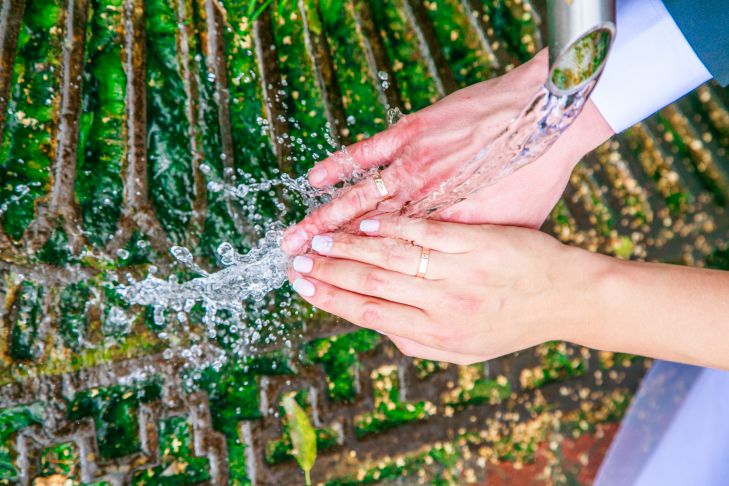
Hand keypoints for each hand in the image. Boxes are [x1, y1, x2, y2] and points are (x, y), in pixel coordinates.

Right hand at [281, 50, 613, 253]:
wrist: (551, 117)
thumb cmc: (538, 177)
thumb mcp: (514, 230)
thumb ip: (475, 254)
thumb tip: (448, 277)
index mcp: (449, 237)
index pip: (390, 271)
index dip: (351, 284)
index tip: (323, 291)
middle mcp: (427, 206)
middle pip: (366, 244)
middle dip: (328, 261)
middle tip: (295, 272)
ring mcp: (418, 168)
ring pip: (361, 202)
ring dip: (323, 223)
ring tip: (294, 242)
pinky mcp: (414, 134)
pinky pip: (368, 153)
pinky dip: (339, 167)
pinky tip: (314, 181)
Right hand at [287, 216, 589, 363]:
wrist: (568, 295)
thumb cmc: (513, 324)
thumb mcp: (466, 351)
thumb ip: (418, 340)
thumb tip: (377, 325)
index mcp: (436, 332)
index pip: (369, 311)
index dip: (331, 297)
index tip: (303, 285)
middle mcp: (443, 303)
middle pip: (372, 281)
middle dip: (329, 269)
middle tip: (297, 258)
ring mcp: (459, 268)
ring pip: (391, 254)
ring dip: (349, 245)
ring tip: (318, 237)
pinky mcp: (476, 238)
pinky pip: (425, 230)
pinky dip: (391, 223)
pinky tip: (366, 218)